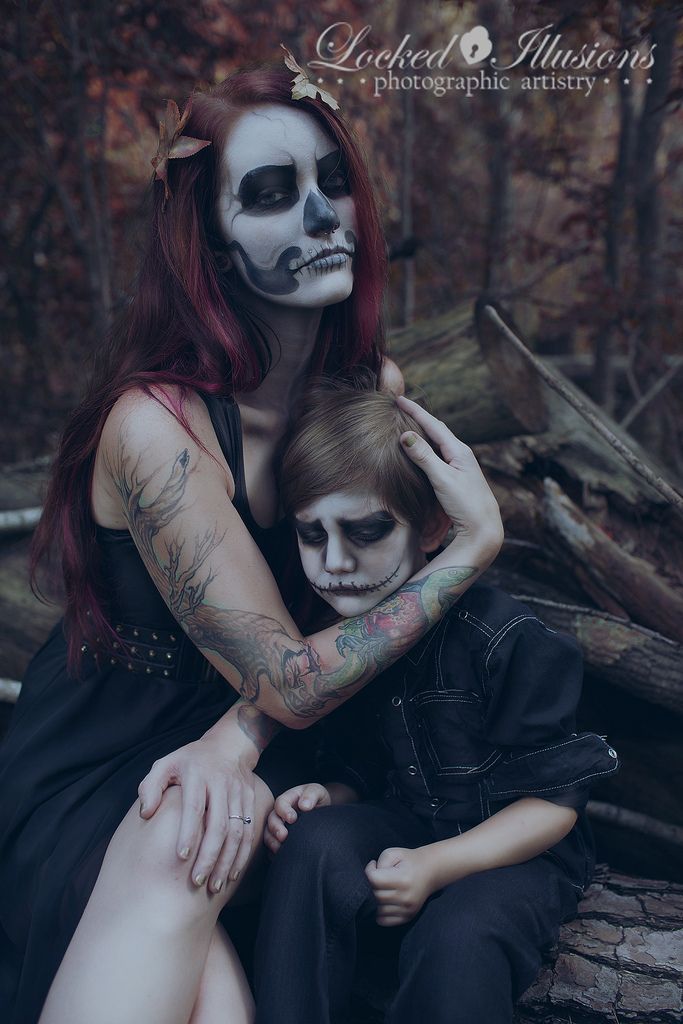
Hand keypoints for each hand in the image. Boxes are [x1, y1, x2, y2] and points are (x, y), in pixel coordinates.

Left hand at [138, 729, 256, 892]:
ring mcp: (239, 792)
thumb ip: (150, 787)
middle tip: (197, 880)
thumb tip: (146, 813)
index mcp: (198, 775)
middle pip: (219, 824)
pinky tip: (232, 874)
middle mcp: (221, 783)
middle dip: (209, 855)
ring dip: (227, 860)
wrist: (228, 745)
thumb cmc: (189, 760)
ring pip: (237, 831)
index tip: (181, 856)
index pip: (194, 807)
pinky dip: (242, 855)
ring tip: (215, 885)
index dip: (189, 832)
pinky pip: (250, 831)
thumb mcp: (165, 764)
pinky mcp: (251, 800)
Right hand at [264, 783, 330, 854]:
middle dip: (275, 828)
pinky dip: (272, 851)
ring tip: (280, 849)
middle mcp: (279, 812)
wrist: (320, 812)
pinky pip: (271, 846)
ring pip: (268, 833)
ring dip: (272, 841)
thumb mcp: (317, 791)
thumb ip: (311, 795)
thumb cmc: (317, 799)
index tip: (293, 819)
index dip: (284, 811)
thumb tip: (304, 805)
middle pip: (271, 819)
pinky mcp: (278, 838)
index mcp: (288, 799)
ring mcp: (278, 825)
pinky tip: (280, 856)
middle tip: (283, 836)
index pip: (280, 803)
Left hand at [365, 846, 434, 926]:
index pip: (374, 880)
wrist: (431, 871)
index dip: (368, 872)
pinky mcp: (408, 917)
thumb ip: (380, 863)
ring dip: (374, 900)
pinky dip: (380, 913)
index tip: (373, 866)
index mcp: (403, 879)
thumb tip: (370, 877)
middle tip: (376, 877)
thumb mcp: (394, 853)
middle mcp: (406, 897)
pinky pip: (385, 921)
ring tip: (381, 888)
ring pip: (378, 910)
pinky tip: (383, 902)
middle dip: (370, 886)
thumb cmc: (410, 860)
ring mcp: (407, 909)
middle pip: (375, 896)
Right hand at [396, 396, 502, 555]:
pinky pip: (438, 457)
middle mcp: (461, 455)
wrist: (483, 529)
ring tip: (409, 424)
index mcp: (459, 450)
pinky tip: (422, 453)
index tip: (399, 399)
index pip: (433, 424)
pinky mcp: (457, 479)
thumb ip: (424, 457)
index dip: (416, 411)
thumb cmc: (466, 504)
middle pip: (437, 431)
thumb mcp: (442, 479)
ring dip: (423, 434)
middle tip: (402, 407)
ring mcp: (460, 467)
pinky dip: (427, 451)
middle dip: (420, 418)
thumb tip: (405, 435)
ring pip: (438, 444)